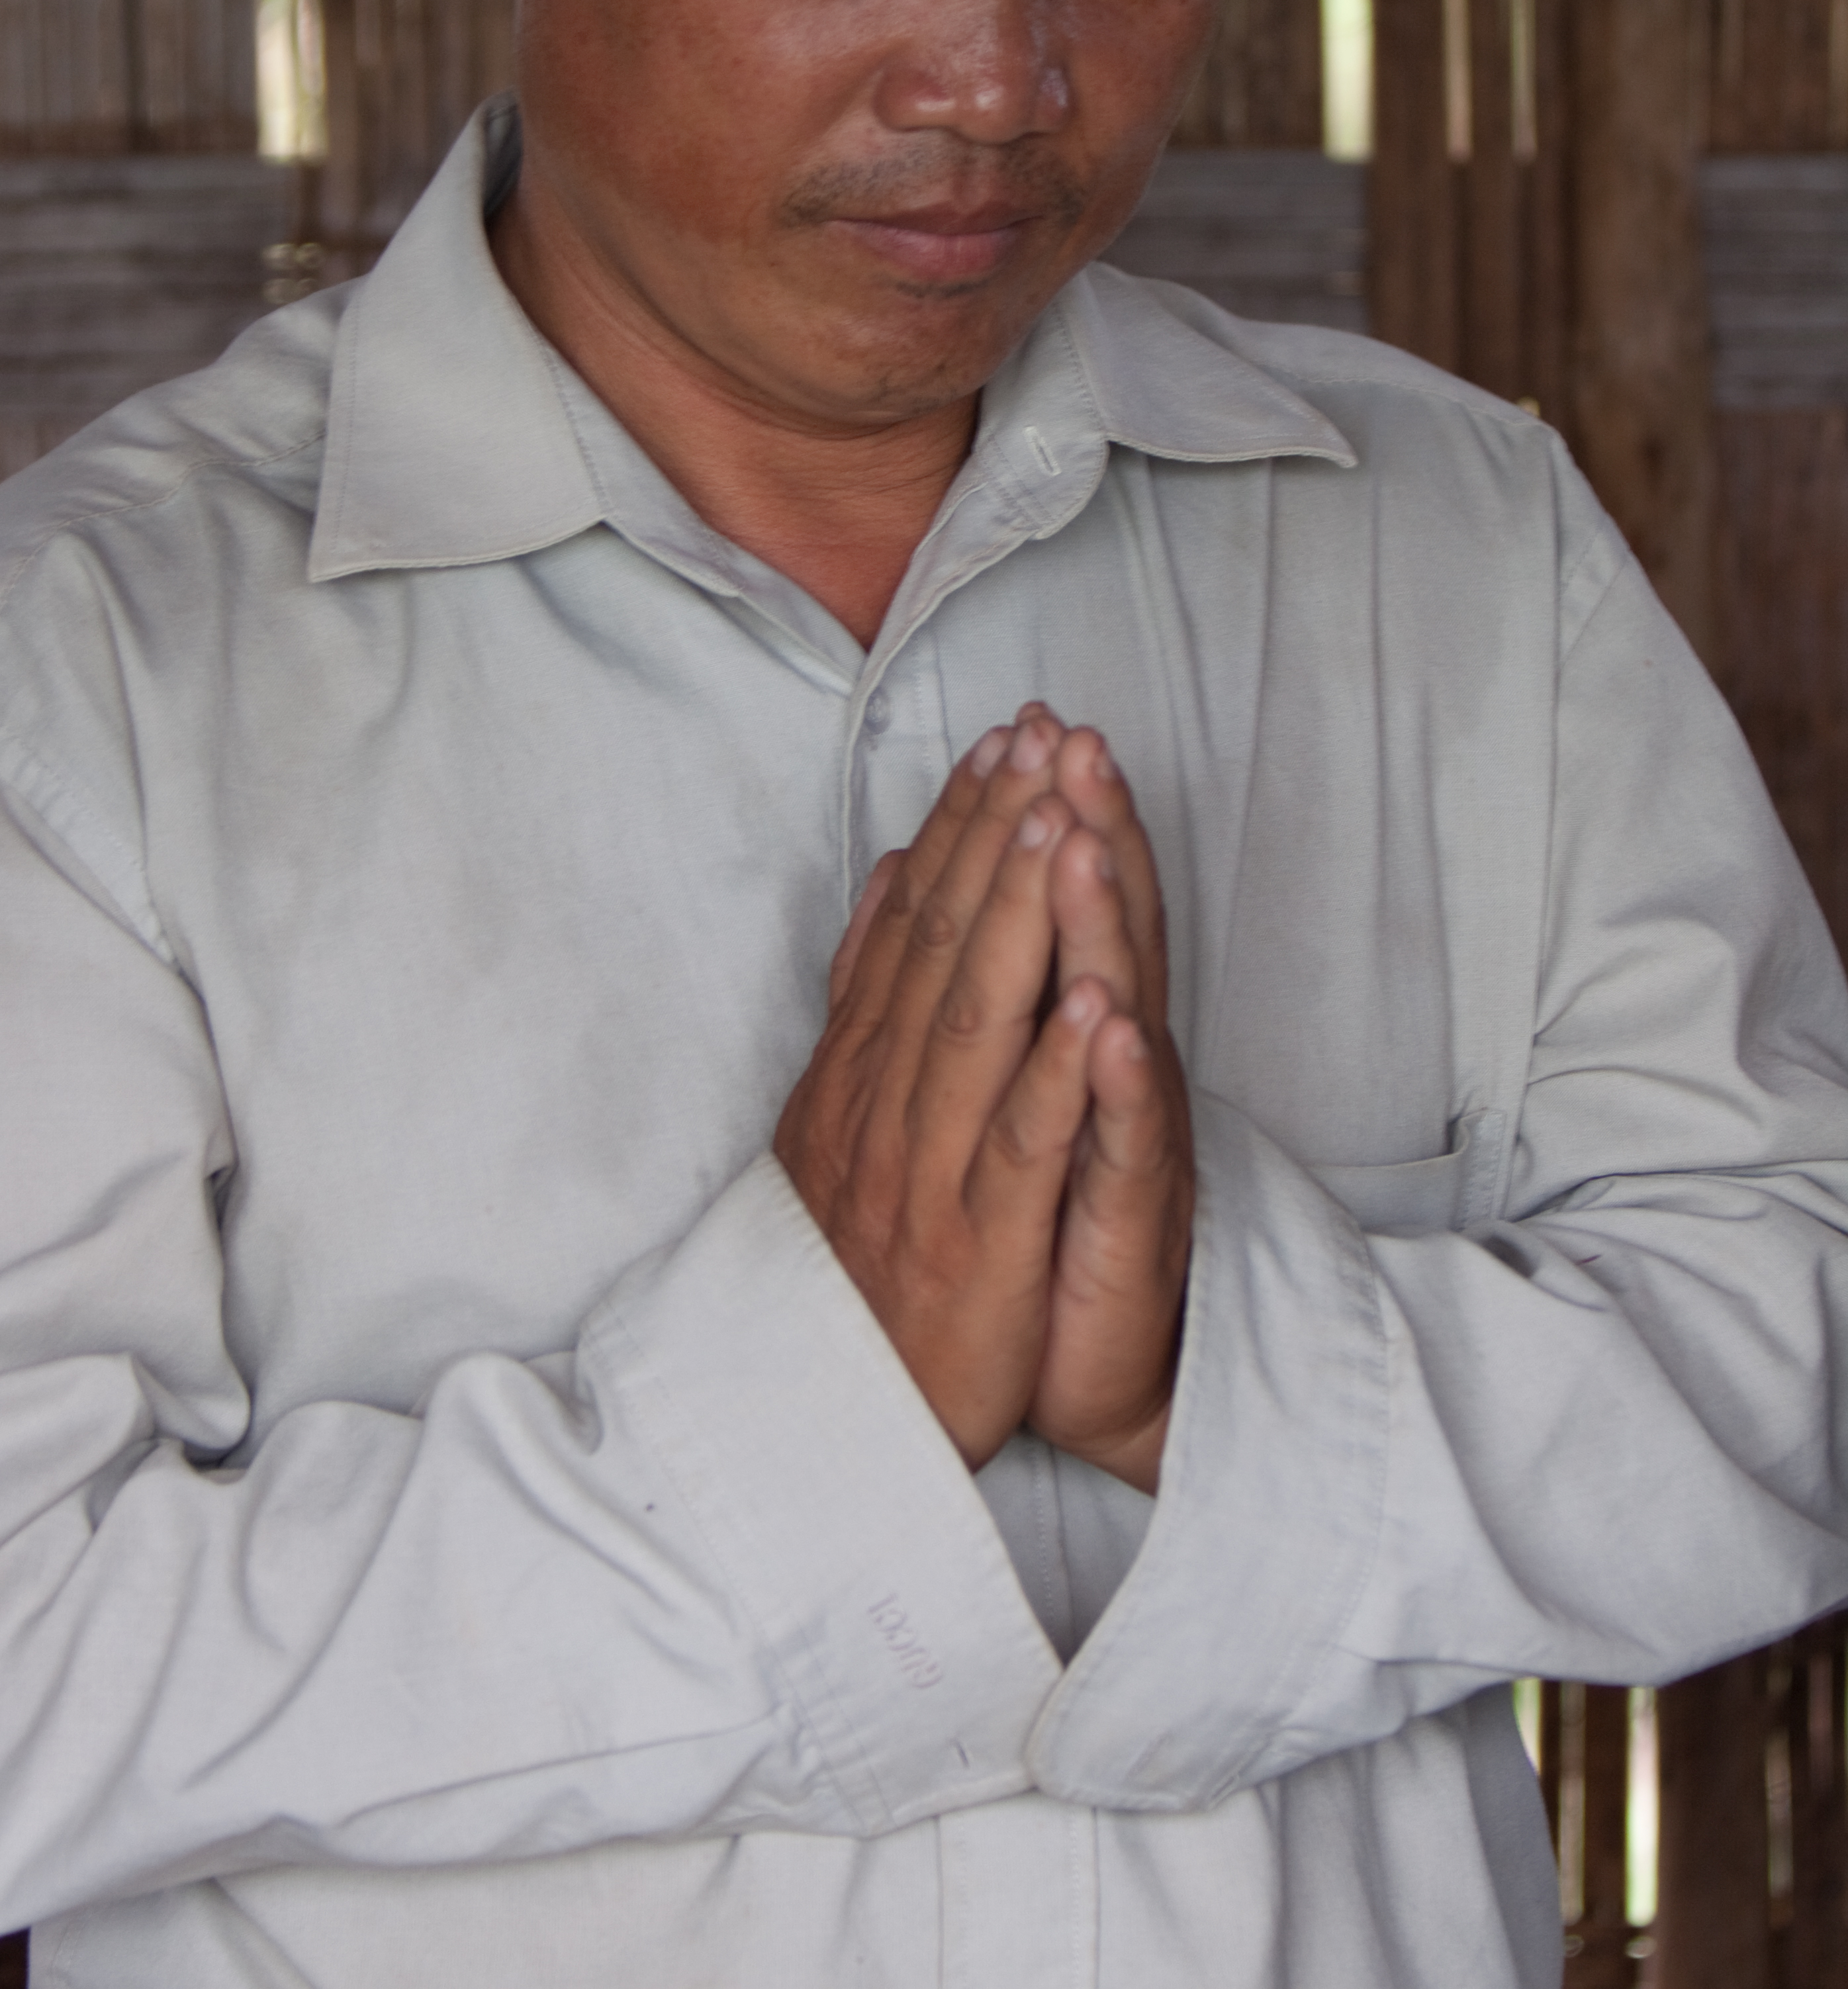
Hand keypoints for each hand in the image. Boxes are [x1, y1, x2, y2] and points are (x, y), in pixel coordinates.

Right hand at [773, 709, 1161, 1470]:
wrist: (830, 1425)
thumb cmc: (854, 1267)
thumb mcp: (840, 1120)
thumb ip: (866, 1001)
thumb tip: (887, 877)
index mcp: (862, 1074)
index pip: (912, 927)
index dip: (959, 830)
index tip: (1004, 743)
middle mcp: (888, 1106)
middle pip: (943, 951)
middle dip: (994, 840)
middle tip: (1039, 739)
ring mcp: (930, 1173)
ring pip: (978, 1026)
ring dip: (1019, 923)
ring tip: (1059, 825)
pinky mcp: (979, 1246)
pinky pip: (1023, 1148)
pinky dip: (1058, 1075)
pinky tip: (1095, 1004)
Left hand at [1026, 734, 1192, 1495]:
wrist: (1094, 1367)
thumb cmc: (1046, 1218)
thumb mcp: (1010, 1089)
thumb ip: (995, 988)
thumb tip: (960, 885)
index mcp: (1067, 1033)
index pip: (1066, 905)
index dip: (1050, 813)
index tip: (1031, 721)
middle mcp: (1107, 1069)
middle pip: (1103, 931)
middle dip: (1087, 830)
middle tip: (1073, 737)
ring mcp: (1123, 1137)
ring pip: (1117, 1015)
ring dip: (1104, 925)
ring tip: (1088, 836)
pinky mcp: (1128, 1220)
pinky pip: (1123, 1144)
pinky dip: (1117, 1085)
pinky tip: (1113, 1026)